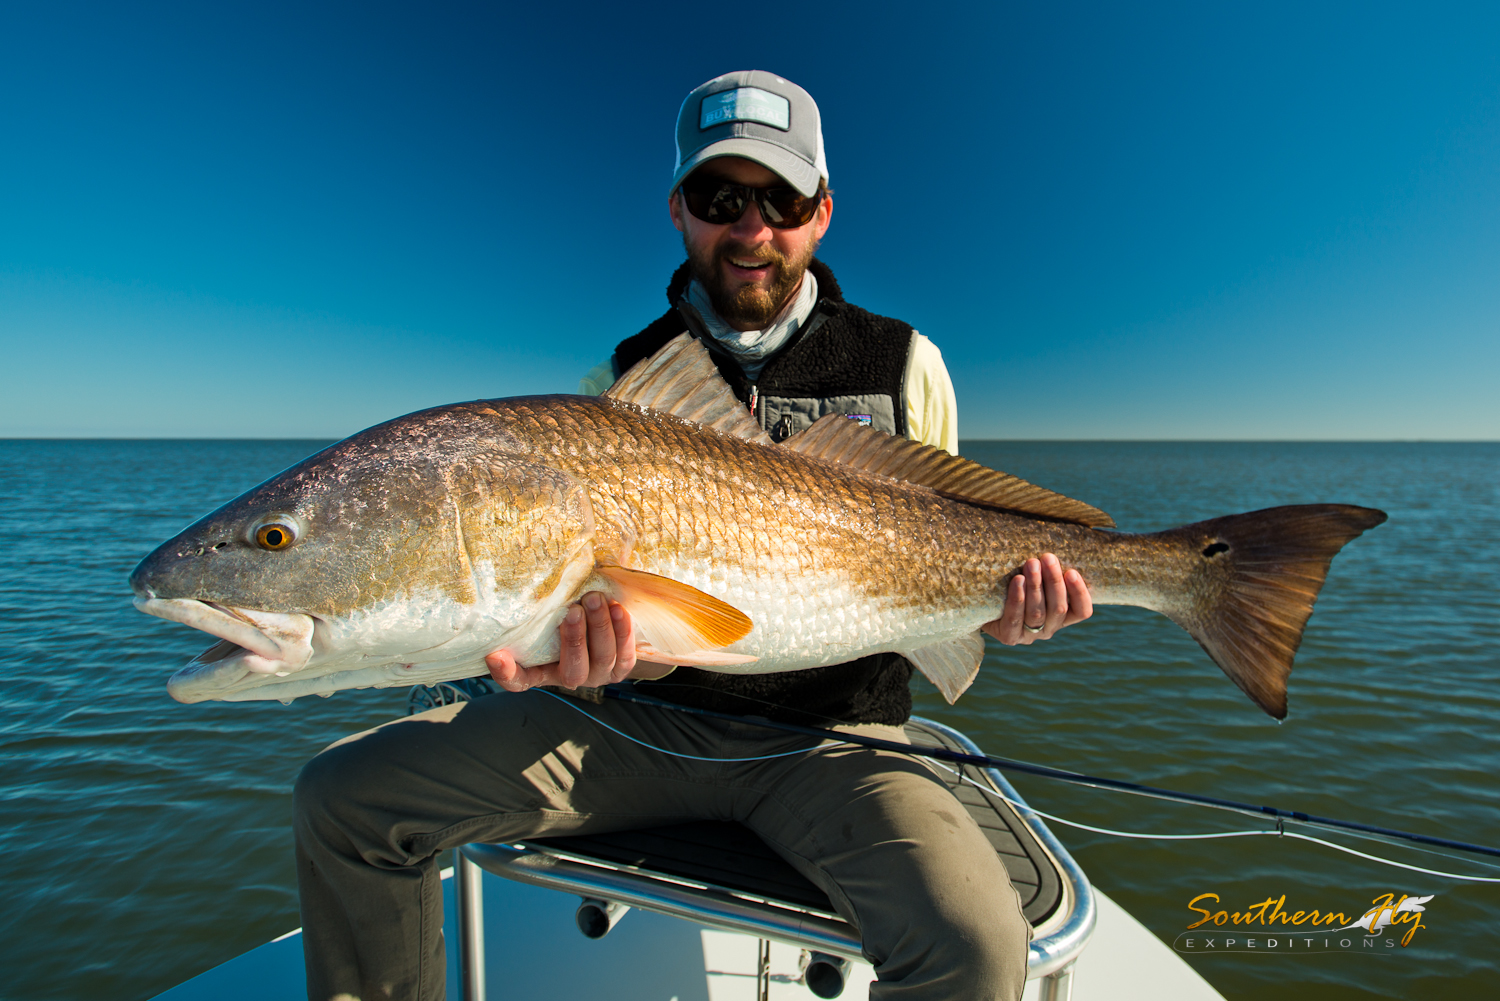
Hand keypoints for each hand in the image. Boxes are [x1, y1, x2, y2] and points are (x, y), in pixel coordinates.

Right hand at [486, 592, 636, 690]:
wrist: (600, 624)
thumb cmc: (565, 615)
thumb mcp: (547, 616)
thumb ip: (539, 609)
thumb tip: (523, 577)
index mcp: (541, 671)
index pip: (519, 680)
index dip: (507, 673)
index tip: (495, 656)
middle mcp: (568, 677)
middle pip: (572, 670)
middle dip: (574, 640)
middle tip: (573, 611)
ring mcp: (597, 675)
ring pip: (602, 659)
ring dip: (600, 628)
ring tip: (595, 600)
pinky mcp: (620, 668)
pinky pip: (625, 655)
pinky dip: (622, 631)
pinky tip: (617, 609)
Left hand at [982, 553, 1092, 645]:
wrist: (982, 601)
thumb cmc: (1014, 580)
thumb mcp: (1036, 574)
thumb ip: (1048, 567)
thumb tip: (1056, 535)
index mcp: (1062, 616)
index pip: (1082, 611)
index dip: (1080, 593)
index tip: (1072, 571)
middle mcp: (1049, 628)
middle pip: (1059, 609)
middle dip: (1054, 581)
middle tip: (1048, 557)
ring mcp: (1029, 635)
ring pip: (1038, 613)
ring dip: (1036, 586)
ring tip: (1031, 564)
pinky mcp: (1009, 637)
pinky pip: (1014, 619)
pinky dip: (1017, 599)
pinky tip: (1017, 581)